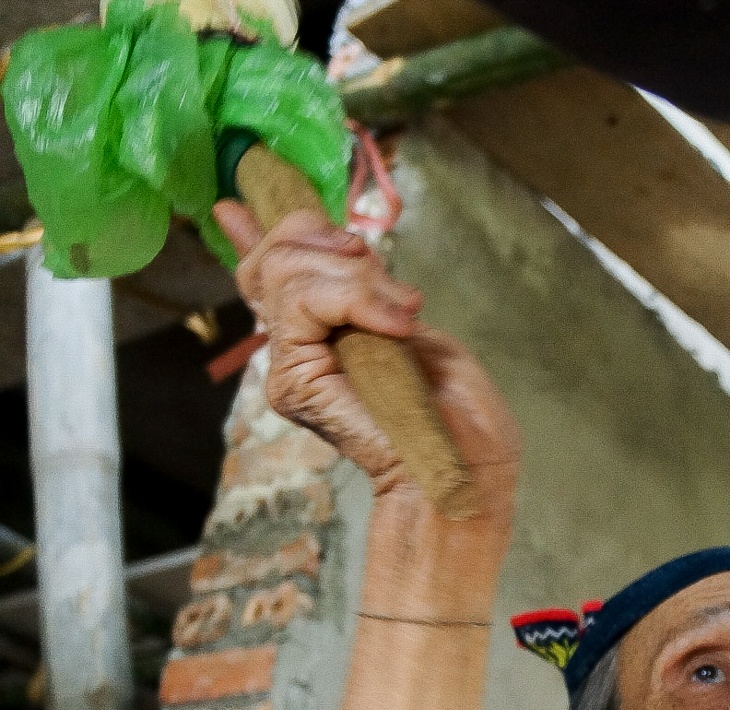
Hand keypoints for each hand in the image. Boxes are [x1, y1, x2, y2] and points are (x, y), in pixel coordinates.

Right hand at [214, 202, 520, 532]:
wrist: (465, 472)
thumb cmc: (459, 420)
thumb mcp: (422, 336)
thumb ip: (377, 294)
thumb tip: (349, 250)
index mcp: (327, 335)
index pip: (276, 269)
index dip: (270, 228)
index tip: (247, 200)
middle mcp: (300, 347)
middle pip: (276, 257)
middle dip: (336, 247)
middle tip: (395, 290)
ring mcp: (293, 363)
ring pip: (287, 271)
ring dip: (358, 279)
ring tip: (403, 316)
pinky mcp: (295, 378)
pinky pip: (304, 301)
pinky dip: (356, 298)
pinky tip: (396, 325)